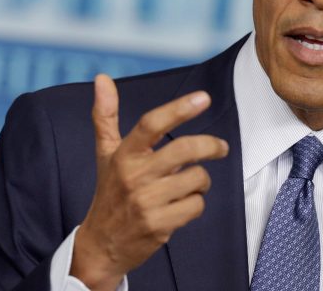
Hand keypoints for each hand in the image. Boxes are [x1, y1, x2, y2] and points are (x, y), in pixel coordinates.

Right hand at [70, 74, 228, 290]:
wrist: (101, 244)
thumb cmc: (109, 192)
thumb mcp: (105, 153)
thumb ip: (106, 115)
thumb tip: (102, 78)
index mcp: (124, 154)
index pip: (152, 124)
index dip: (179, 108)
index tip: (204, 97)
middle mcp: (133, 176)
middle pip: (184, 150)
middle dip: (210, 146)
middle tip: (221, 147)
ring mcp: (146, 202)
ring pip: (196, 179)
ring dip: (202, 180)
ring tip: (191, 183)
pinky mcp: (159, 225)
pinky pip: (196, 205)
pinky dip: (196, 203)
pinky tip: (182, 205)